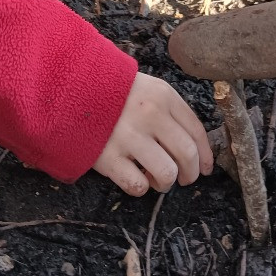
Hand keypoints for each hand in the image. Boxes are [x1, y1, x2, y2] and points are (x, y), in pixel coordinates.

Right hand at [93, 72, 213, 195]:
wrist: (70, 91)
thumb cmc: (113, 92)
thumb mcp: (147, 88)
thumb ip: (169, 111)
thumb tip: (194, 148)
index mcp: (163, 96)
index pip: (196, 130)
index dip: (205, 155)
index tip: (205, 168)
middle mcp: (150, 115)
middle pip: (187, 154)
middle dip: (190, 173)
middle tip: (184, 178)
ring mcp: (128, 136)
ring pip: (167, 173)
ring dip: (166, 183)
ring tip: (157, 180)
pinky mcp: (108, 157)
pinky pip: (138, 185)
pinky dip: (141, 187)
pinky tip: (135, 177)